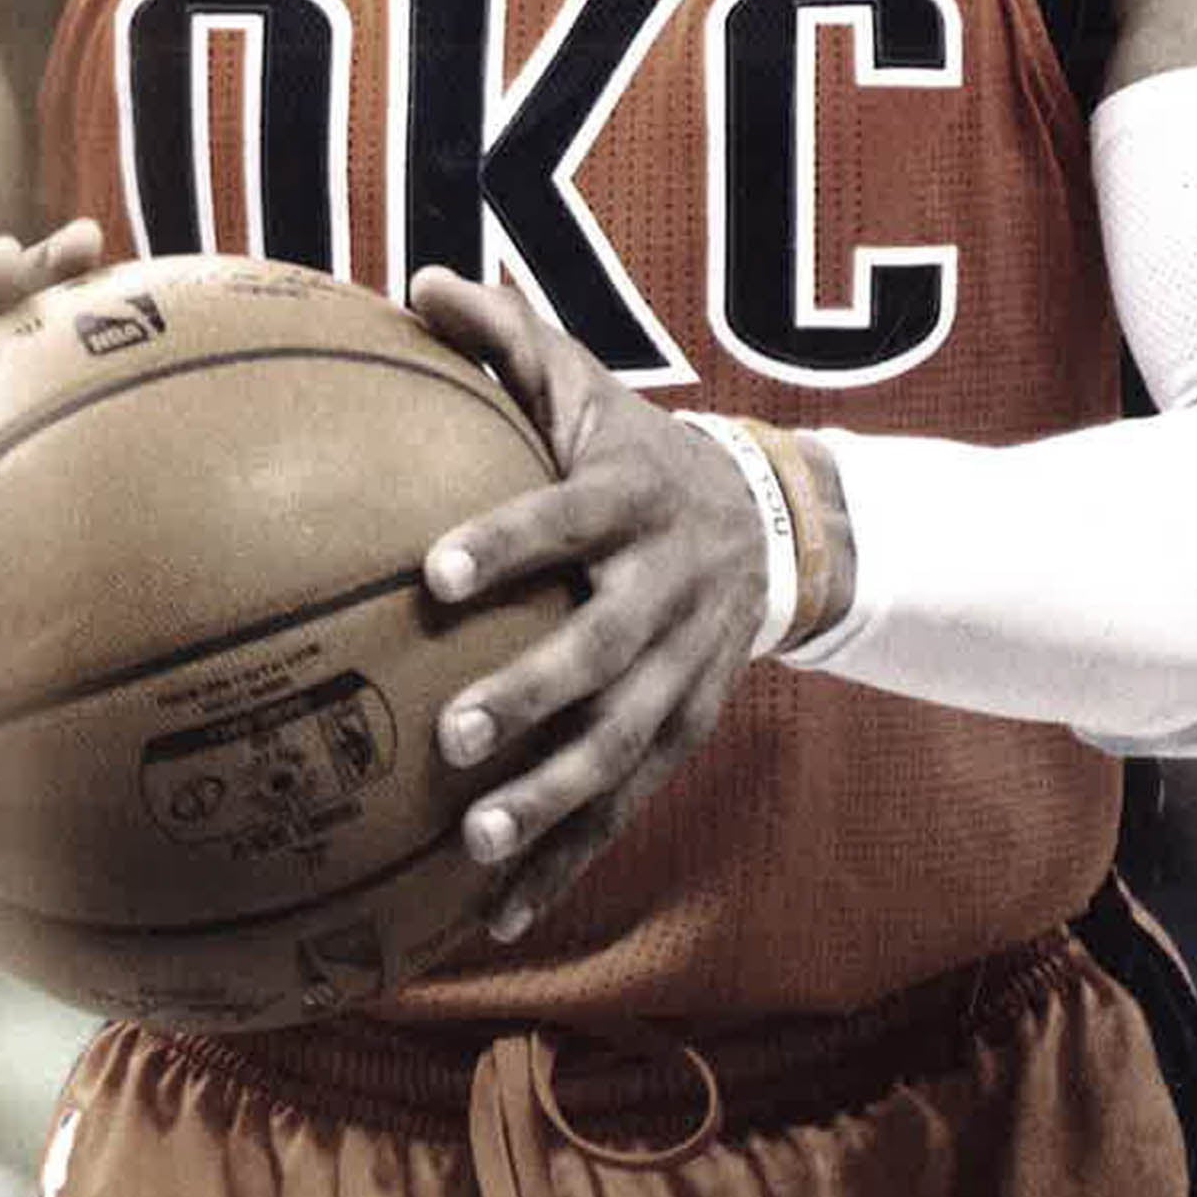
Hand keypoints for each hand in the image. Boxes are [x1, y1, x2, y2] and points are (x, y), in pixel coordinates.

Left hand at [408, 267, 777, 939]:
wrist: (781, 525)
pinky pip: (626, 802)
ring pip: (624, 742)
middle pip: (606, 649)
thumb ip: (509, 337)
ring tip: (476, 843)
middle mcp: (668, 589)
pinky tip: (497, 916)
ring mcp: (685, 670)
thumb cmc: (641, 449)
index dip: (511, 541)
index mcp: (634, 501)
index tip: (434, 570)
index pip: (571, 517)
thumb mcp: (593, 385)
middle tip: (453, 735)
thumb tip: (416, 281)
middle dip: (536, 695)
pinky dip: (568, 858)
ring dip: (554, 797)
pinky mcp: (687, 730)